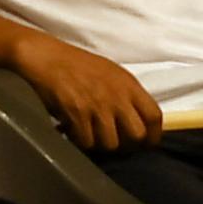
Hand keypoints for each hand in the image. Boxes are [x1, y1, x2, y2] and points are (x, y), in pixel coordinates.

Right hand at [16, 34, 162, 151]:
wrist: (47, 58)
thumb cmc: (79, 66)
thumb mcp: (113, 75)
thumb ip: (127, 96)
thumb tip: (138, 122)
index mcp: (130, 85)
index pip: (155, 116)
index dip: (154, 136)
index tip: (147, 144)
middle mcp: (117, 96)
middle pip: (137, 135)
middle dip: (129, 145)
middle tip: (116, 144)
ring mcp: (97, 106)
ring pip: (110, 143)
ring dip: (101, 145)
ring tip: (91, 136)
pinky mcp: (77, 114)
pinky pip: (86, 142)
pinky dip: (80, 142)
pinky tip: (74, 132)